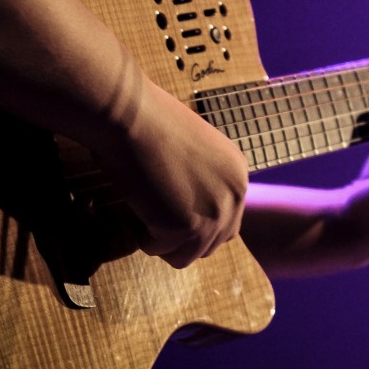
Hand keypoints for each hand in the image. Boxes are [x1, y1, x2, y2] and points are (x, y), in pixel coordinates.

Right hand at [94, 80, 247, 268]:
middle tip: (151, 212)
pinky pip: (160, 249)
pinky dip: (142, 236)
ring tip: (142, 209)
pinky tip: (134, 206)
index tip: (167, 208)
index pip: (227, 222)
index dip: (194, 222)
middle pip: (211, 243)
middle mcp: (236, 194)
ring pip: (187, 255)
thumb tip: (186, 210)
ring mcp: (216, 213)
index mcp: (238, 173)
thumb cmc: (148, 122)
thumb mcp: (192, 151)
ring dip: (160, 239)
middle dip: (179, 236)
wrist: (130, 114)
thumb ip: (201, 180)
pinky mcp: (189, 226)